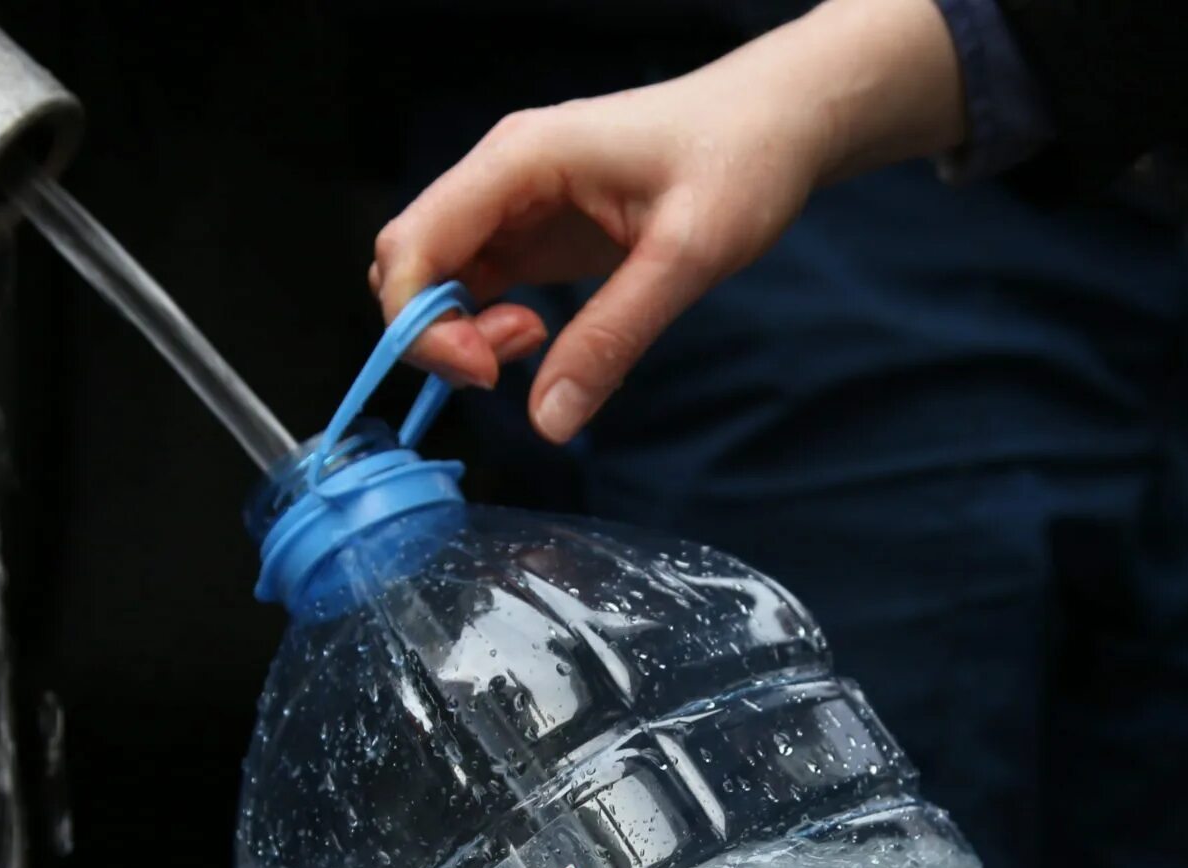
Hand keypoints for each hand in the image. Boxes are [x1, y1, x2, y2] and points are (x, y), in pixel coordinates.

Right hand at [369, 0, 965, 441]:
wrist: (778, 123)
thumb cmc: (740, 161)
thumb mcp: (689, 256)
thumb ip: (614, 337)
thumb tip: (549, 423)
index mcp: (520, 159)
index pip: (413, 244)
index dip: (421, 322)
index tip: (486, 372)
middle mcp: (502, 175)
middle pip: (409, 262)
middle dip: (437, 332)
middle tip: (511, 367)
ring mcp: (514, 202)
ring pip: (438, 276)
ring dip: (463, 331)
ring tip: (538, 343)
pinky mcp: (535, 229)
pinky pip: (477, 282)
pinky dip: (488, 325)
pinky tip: (544, 336)